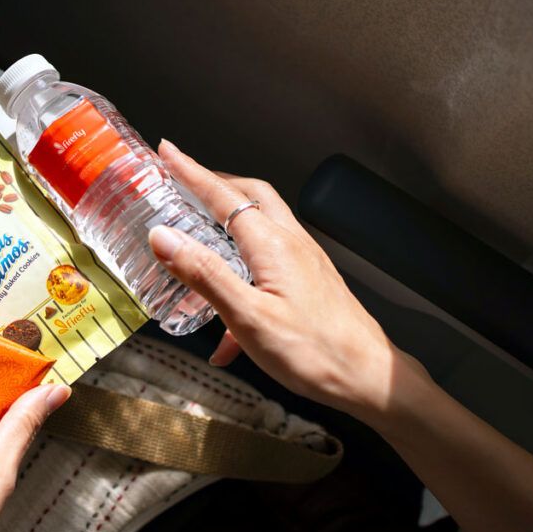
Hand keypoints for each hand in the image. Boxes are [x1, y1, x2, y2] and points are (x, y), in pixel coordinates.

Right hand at [150, 140, 407, 423]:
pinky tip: (225, 334)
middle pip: (250, 197)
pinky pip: (269, 263)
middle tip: (184, 181)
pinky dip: (241, 276)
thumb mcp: (247, 316)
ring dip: (228, 222)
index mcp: (272, 245)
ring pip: (261, 226)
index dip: (191, 173)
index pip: (222, 196)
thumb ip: (204, 274)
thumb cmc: (313, 352)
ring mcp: (304, 262)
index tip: (167, 152)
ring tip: (198, 236)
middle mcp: (291, 244)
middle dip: (214, 184)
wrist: (369, 379)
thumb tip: (163, 237)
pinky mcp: (310, 283)